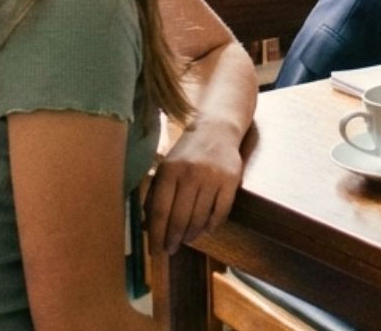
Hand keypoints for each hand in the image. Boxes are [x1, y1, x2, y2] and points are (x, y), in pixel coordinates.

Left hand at [147, 119, 243, 255]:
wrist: (217, 130)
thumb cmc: (187, 153)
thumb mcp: (166, 168)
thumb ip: (155, 194)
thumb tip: (148, 226)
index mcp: (170, 171)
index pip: (160, 211)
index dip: (156, 234)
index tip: (155, 251)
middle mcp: (191, 174)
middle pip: (180, 218)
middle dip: (173, 239)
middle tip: (171, 249)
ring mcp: (213, 177)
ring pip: (200, 218)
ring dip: (192, 234)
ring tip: (187, 239)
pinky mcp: (231, 180)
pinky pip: (221, 212)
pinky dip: (212, 225)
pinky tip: (206, 229)